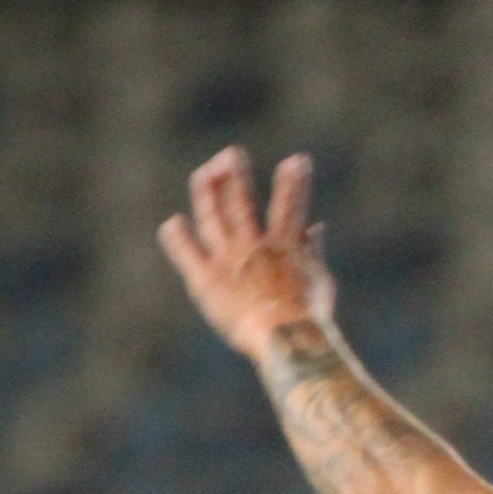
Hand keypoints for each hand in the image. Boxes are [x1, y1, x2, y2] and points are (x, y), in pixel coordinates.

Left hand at [157, 146, 331, 362]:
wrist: (283, 339)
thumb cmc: (307, 315)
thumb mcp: (319, 280)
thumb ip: (314, 251)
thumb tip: (316, 229)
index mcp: (284, 245)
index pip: (290, 204)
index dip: (294, 180)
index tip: (297, 160)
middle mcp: (252, 246)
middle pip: (240, 202)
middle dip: (235, 175)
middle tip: (231, 154)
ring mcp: (227, 260)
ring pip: (212, 218)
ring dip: (207, 193)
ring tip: (205, 173)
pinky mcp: (206, 280)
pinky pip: (188, 254)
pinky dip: (179, 238)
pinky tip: (173, 223)